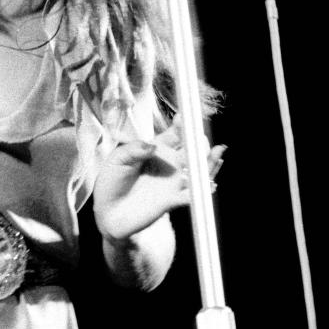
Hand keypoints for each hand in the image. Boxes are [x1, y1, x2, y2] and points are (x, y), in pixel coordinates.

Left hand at [92, 124, 225, 242]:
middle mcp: (168, 164)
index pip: (173, 135)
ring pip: (197, 171)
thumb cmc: (111, 182)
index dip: (181, 125)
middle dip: (200, 142)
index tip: (185, 117)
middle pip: (190, 150)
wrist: (109, 212)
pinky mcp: (172, 201)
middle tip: (201, 137)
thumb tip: (152, 146)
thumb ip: (133, 150)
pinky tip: (210, 185)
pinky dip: (202, 190)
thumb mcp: (117, 160)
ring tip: (218, 152)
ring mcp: (172, 182)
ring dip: (209, 163)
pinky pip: (192, 195)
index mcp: (155, 150)